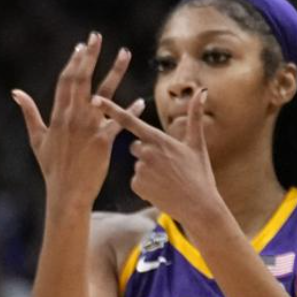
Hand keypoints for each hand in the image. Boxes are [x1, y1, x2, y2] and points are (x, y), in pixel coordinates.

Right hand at [12, 32, 142, 210]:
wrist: (66, 192)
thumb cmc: (52, 167)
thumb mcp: (36, 138)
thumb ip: (29, 113)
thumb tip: (16, 93)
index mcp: (57, 115)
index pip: (65, 81)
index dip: (73, 62)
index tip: (81, 46)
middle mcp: (73, 117)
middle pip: (82, 79)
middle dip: (90, 56)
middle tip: (96, 37)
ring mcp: (89, 127)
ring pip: (104, 93)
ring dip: (115, 71)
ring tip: (125, 52)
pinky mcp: (103, 141)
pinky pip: (119, 122)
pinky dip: (129, 111)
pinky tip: (140, 101)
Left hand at [97, 89, 223, 227]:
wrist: (198, 206)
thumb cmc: (199, 174)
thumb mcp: (197, 144)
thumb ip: (195, 115)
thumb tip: (202, 90)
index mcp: (158, 139)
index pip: (130, 121)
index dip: (111, 109)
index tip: (94, 99)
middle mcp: (146, 152)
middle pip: (135, 146)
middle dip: (146, 153)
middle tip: (167, 165)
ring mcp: (140, 169)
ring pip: (137, 164)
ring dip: (148, 170)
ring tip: (167, 180)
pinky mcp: (136, 185)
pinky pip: (135, 180)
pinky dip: (146, 185)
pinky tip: (160, 189)